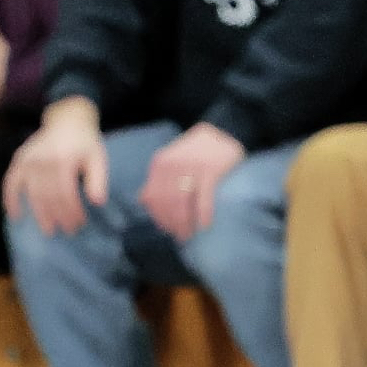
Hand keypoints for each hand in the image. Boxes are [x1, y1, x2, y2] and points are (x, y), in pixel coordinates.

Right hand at [3, 100, 107, 235]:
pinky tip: (15, 215)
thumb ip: (98, 180)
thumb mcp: (97, 157)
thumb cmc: (85, 142)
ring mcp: (28, 160)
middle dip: (58, 216)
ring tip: (48, 229)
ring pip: (32, 193)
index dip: (72, 211)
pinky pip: (10, 182)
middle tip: (67, 231)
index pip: (66, 193)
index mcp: (63, 160)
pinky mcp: (19, 160)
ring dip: (40, 214)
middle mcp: (43, 160)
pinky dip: (10, 199)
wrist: (67, 120)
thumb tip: (97, 202)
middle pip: (49, 196)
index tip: (78, 223)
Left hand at [137, 123, 245, 241]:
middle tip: (178, 236)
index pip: (152, 196)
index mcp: (160, 164)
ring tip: (188, 234)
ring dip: (183, 222)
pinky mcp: (210, 170)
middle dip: (170, 222)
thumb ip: (157, 178)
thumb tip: (143, 200)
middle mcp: (172, 165)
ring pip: (181, 202)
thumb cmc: (195, 150)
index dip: (158, 215)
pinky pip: (203, 197)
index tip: (164, 229)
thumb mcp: (171, 160)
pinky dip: (202, 214)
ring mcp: (191, 167)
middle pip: (166, 201)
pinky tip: (204, 225)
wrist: (224, 130)